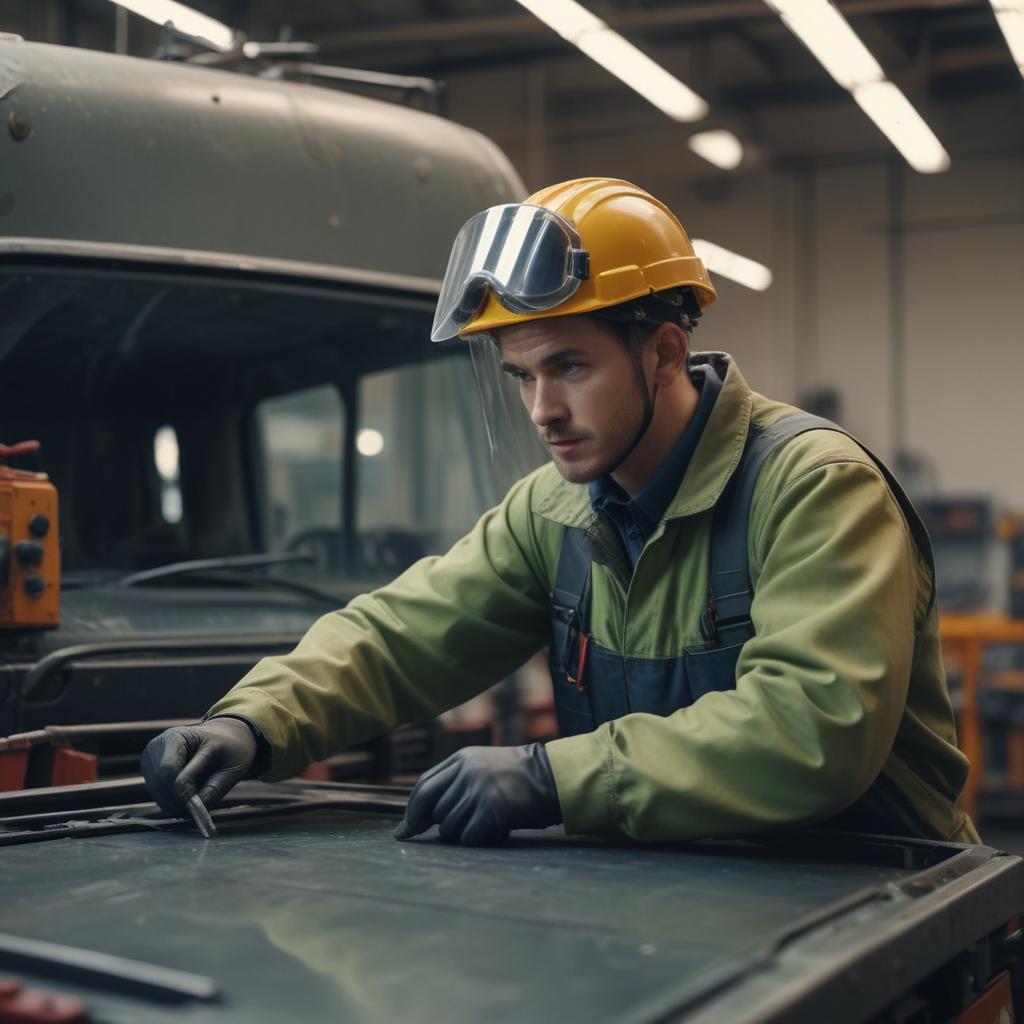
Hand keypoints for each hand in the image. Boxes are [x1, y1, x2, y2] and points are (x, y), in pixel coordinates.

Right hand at [141, 718, 256, 817]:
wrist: (224, 739)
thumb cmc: (228, 749)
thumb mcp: (229, 766)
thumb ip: (212, 787)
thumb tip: (194, 809)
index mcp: (175, 737)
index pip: (168, 769)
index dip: (180, 790)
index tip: (196, 805)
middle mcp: (156, 747)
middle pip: (159, 782)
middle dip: (176, 801)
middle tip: (195, 812)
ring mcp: (150, 761)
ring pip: (156, 791)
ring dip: (174, 804)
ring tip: (194, 806)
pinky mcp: (150, 773)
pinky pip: (157, 794)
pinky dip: (171, 802)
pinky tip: (187, 801)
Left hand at [394, 743, 561, 845]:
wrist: (552, 778)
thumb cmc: (517, 779)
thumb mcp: (482, 769)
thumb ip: (452, 786)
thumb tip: (413, 822)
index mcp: (462, 759)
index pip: (424, 785)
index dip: (413, 809)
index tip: (406, 829)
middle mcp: (467, 771)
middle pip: (432, 806)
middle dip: (426, 823)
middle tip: (427, 833)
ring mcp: (479, 789)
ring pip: (449, 825)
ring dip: (462, 832)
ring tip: (484, 822)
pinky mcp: (492, 809)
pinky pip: (469, 836)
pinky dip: (479, 839)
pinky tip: (496, 829)